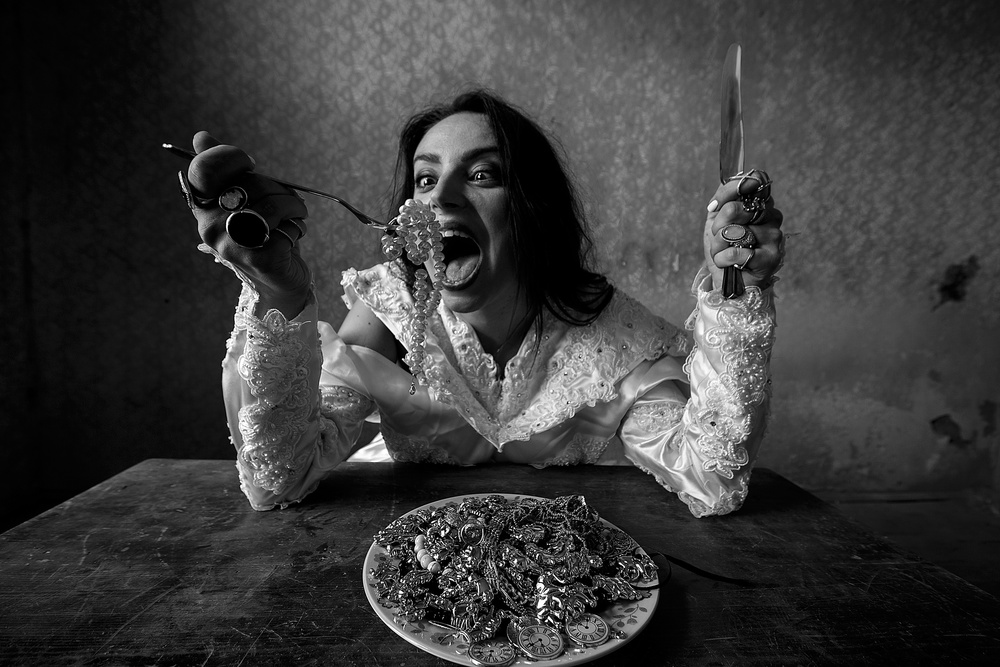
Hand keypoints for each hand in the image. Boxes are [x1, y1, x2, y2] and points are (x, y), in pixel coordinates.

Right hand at [183, 131, 311, 317]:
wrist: (280, 280)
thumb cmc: (263, 234)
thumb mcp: (245, 200)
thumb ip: (226, 170)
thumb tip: (200, 136)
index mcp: (202, 209)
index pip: (204, 170)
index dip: (230, 158)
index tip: (250, 164)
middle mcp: (210, 228)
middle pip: (249, 184)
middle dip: (277, 187)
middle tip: (288, 200)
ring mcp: (232, 245)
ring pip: (271, 204)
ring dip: (293, 206)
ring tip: (297, 214)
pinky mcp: (258, 258)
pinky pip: (286, 226)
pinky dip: (298, 226)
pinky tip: (294, 235)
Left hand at [703, 172, 783, 291]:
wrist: (729, 282)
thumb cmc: (726, 250)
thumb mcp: (717, 222)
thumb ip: (721, 202)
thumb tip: (720, 196)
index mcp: (761, 204)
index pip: (755, 181)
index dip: (732, 189)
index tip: (715, 205)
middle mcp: (772, 217)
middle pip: (736, 207)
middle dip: (717, 224)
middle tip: (719, 236)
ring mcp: (774, 236)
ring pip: (733, 231)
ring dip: (719, 245)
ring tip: (723, 253)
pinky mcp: (771, 258)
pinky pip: (736, 252)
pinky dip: (723, 259)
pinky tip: (728, 264)